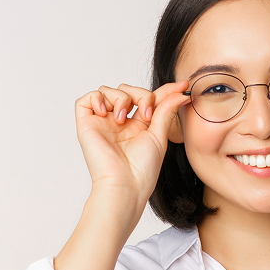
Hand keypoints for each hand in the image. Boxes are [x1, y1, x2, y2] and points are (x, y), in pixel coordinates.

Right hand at [74, 81, 189, 209]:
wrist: (125, 184)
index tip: (183, 85)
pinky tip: (106, 113)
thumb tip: (181, 93)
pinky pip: (86, 100)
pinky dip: (96, 99)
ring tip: (123, 119)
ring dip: (120, 98)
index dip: (164, 90)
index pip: (148, 99)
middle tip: (147, 115)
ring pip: (108, 90)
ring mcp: (103, 123)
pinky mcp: (87, 125)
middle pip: (128, 90)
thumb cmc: (143, 169)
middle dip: (141, 95)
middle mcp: (120, 123)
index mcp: (138, 126)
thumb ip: (166, 111)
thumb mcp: (159, 136)